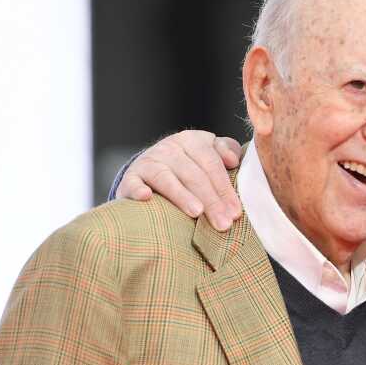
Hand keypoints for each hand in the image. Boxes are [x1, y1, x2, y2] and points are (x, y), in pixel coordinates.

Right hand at [116, 131, 242, 230]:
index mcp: (192, 140)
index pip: (212, 163)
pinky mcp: (130, 177)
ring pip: (166, 178)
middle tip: (223, 223)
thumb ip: (226, 152)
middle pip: (193, 174)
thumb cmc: (189, 167)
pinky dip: (137, 189)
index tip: (235, 212)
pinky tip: (146, 198)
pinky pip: (133, 183)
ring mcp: (148, 161)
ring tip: (196, 213)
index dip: (224, 188)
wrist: (149, 171)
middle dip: (211, 201)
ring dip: (182, 196)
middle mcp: (169, 147)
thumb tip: (233, 161)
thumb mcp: (208, 154)